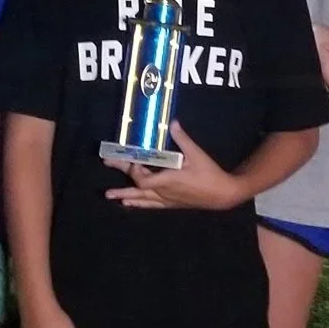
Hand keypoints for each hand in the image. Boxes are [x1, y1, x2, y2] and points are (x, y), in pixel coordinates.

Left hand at [109, 125, 243, 209]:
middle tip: (106, 169)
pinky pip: (150, 205)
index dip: (135, 170)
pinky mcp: (171, 203)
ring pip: (141, 198)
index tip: (133, 159)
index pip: (143, 178)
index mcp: (168, 180)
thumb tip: (172, 123)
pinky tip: (128, 204)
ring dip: (125, 195)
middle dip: (121, 180)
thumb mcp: (197, 154)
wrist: (222, 194)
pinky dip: (138, 203)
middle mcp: (163, 192)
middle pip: (137, 187)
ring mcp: (166, 199)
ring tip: (109, 195)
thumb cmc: (209, 174)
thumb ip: (182, 139)